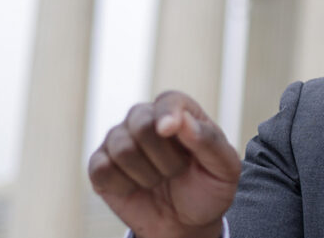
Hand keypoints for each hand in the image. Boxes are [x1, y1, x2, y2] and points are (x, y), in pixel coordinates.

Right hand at [88, 91, 240, 237]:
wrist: (186, 222)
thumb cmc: (208, 188)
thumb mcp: (224, 167)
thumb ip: (208, 140)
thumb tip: (181, 120)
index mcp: (180, 112)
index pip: (169, 101)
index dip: (168, 114)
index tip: (168, 130)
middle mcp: (145, 118)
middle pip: (141, 123)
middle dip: (164, 157)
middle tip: (177, 171)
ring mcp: (119, 140)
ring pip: (122, 148)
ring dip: (147, 175)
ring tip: (160, 179)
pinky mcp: (100, 164)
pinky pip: (102, 169)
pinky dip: (124, 186)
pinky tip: (136, 188)